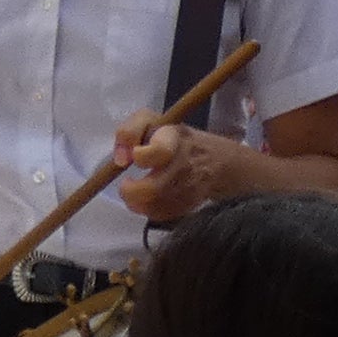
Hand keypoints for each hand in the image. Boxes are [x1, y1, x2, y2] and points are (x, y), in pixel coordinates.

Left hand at [115, 109, 249, 221]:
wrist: (217, 160)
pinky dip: (147, 210)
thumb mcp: (150, 121)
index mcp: (175, 138)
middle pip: (154, 188)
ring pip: (156, 205)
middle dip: (131, 190)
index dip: (141, 156)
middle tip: (125, 184)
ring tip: (133, 192)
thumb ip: (129, 132)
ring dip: (136, 202)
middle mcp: (185, 164)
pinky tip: (145, 199)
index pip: (160, 150)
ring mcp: (189, 188)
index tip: (134, 156)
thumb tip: (121, 158)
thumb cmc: (174, 138)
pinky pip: (161, 215)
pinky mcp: (189, 205)